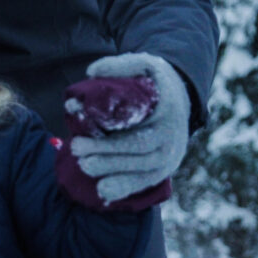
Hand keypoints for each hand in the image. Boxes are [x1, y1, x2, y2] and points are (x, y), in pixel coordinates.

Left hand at [67, 53, 191, 204]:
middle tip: (76, 151)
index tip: (79, 140)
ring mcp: (171, 157)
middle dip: (105, 158)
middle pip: (138, 156)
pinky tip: (103, 193)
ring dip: (113, 175)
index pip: (137, 137)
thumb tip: (91, 72)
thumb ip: (120, 66)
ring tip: (84, 168)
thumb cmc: (155, 81)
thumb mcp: (144, 64)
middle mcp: (173, 140)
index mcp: (168, 116)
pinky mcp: (165, 168)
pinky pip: (146, 183)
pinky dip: (125, 189)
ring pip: (142, 173)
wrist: (181, 97)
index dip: (108, 145)